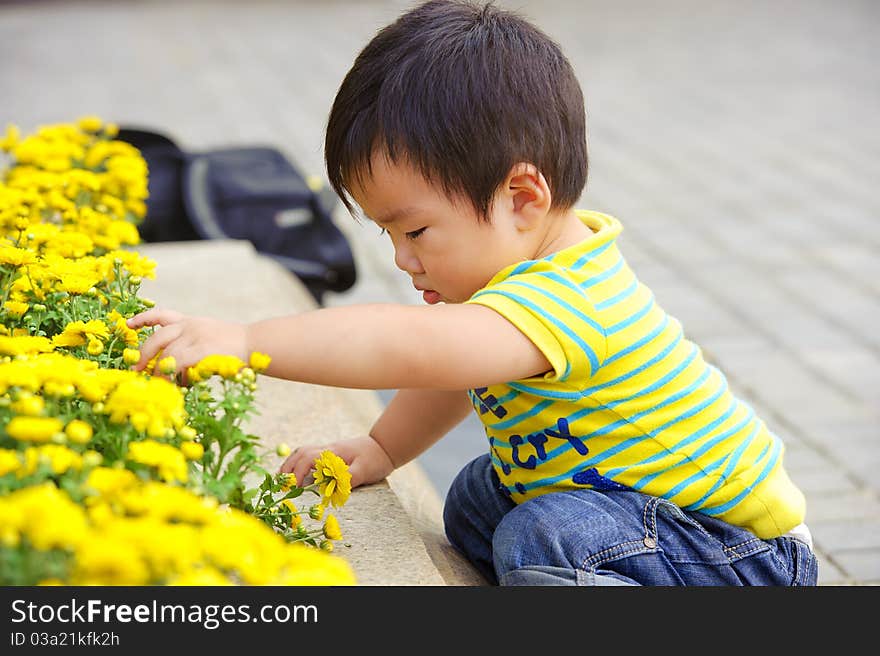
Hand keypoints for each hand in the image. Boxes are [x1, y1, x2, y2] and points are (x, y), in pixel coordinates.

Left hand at [126, 308, 248, 380]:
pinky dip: (171, 375)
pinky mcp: (200, 349)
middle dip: (143, 354)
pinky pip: (176, 363)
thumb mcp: (211, 339)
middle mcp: (189, 326)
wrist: (256, 343)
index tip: (128, 324)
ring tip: (157, 384)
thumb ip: (192, 348)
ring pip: (165, 354)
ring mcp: (194, 336)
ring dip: (158, 371)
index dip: (143, 319)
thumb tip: (176, 371)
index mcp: (191, 321)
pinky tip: (174, 384)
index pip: (161, 315)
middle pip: (156, 338)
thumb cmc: (236, 347)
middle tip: (135, 369)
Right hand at [279, 435, 395, 489]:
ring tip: (282, 480)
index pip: (308, 459)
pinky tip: (296, 473)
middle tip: (280, 485)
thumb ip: (350, 478)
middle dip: (288, 468)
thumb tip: (333, 488)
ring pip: (302, 452)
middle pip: (300, 453)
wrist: (384, 446)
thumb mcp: (366, 470)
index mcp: (333, 453)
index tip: (292, 488)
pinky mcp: (330, 453)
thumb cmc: (375, 458)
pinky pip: (308, 455)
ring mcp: (328, 450)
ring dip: (290, 464)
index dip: (297, 473)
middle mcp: (327, 449)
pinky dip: (298, 463)